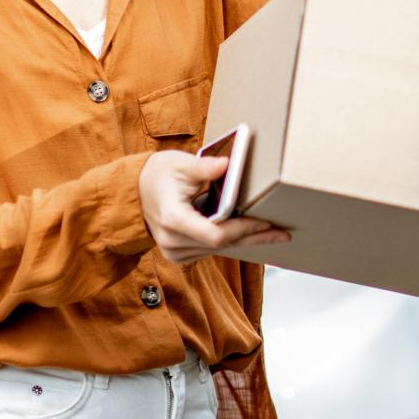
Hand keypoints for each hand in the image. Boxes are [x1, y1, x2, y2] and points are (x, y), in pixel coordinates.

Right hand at [139, 152, 289, 265]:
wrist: (134, 192)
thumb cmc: (157, 174)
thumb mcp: (179, 164)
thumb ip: (203, 167)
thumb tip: (227, 165)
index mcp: (173, 219)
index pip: (216, 234)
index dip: (244, 229)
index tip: (266, 222)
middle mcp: (173, 240)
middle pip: (223, 245)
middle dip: (254, 237)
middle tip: (283, 233)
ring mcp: (175, 250)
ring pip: (219, 250)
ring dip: (246, 240)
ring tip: (274, 233)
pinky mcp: (179, 253)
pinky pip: (211, 249)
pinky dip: (231, 241)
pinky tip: (252, 234)